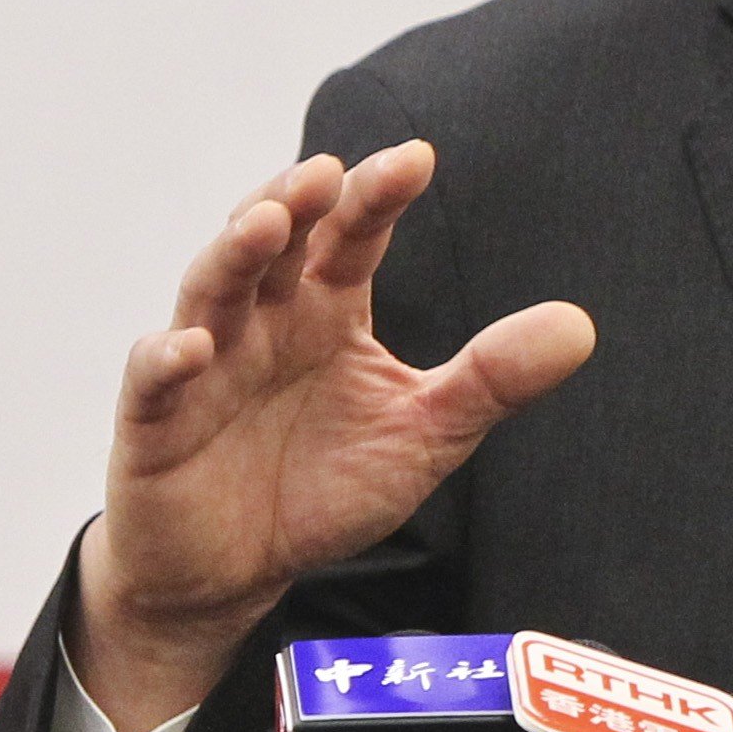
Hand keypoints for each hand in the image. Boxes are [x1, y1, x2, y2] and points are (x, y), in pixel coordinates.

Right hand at [68, 143, 593, 731]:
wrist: (237, 573)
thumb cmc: (325, 485)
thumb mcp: (422, 434)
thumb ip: (491, 379)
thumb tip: (580, 325)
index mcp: (328, 310)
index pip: (353, 235)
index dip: (377, 195)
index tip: (416, 158)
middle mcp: (264, 320)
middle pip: (276, 243)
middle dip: (296, 202)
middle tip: (324, 173)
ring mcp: (204, 365)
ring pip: (211, 290)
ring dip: (234, 253)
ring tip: (265, 223)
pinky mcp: (154, 424)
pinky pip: (151, 382)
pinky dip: (166, 358)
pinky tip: (190, 345)